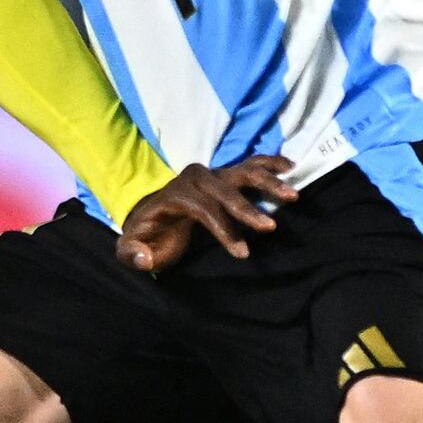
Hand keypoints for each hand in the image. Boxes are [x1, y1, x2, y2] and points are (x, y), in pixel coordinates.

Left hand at [114, 154, 299, 274]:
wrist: (151, 217)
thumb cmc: (146, 236)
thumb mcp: (129, 249)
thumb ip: (132, 254)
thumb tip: (144, 259)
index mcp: (173, 195)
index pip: (202, 207)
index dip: (222, 228)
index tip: (242, 252)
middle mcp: (194, 178)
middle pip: (224, 189)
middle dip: (247, 209)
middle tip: (270, 227)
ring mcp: (212, 174)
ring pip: (242, 172)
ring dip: (268, 182)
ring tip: (292, 195)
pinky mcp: (224, 175)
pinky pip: (250, 164)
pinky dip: (270, 163)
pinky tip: (290, 167)